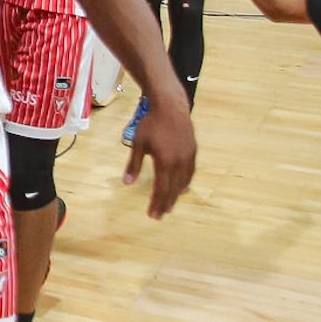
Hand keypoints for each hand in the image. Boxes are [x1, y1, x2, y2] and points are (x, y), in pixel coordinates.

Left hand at [121, 89, 195, 218]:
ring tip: (170, 205)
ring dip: (176, 195)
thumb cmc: (151, 124)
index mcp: (165, 161)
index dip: (157, 203)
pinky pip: (190, 171)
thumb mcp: (138, 143)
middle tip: (161, 215)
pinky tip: (182, 187)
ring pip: (184, 181)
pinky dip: (186, 182)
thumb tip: (127, 183)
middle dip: (166, 203)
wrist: (170, 106)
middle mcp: (179, 162)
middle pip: (173, 188)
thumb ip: (134, 164)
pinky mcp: (193, 150)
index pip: (161, 188)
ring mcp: (188, 156)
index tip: (152, 214)